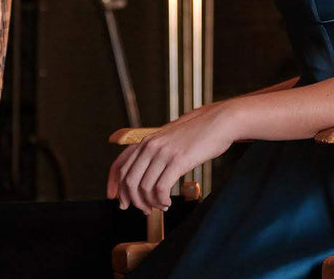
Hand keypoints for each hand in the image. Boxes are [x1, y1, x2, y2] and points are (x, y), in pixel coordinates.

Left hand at [107, 102, 237, 213]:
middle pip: (129, 180)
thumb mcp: (170, 139)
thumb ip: (156, 152)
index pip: (119, 165)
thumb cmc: (198, 133)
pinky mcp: (178, 160)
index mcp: (146, 141)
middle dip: (133, 200)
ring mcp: (163, 153)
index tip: (117, 200)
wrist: (219, 122)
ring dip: (150, 203)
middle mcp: (150, 146)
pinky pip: (161, 188)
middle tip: (143, 209)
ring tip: (160, 206)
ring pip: (144, 187)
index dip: (114, 186)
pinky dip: (162, 200)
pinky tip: (168, 202)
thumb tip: (146, 176)